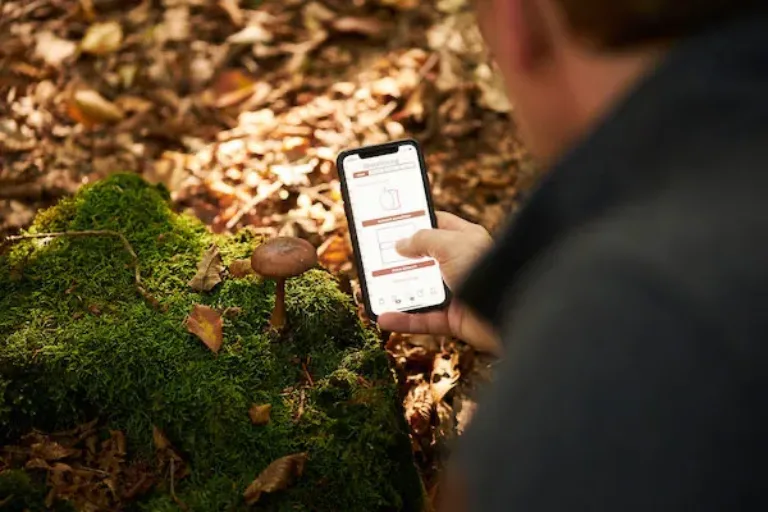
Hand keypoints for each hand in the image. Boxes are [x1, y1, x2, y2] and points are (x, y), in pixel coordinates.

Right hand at [377, 212, 501, 354]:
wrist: (512, 310)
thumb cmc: (486, 268)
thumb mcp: (450, 244)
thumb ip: (422, 240)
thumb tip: (400, 245)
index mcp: (466, 239)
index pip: (438, 224)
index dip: (415, 221)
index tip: (391, 222)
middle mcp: (461, 264)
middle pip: (425, 259)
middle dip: (400, 259)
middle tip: (374, 256)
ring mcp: (457, 292)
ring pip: (420, 291)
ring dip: (396, 291)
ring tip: (372, 288)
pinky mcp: (454, 320)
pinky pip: (423, 319)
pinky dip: (403, 320)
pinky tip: (382, 317)